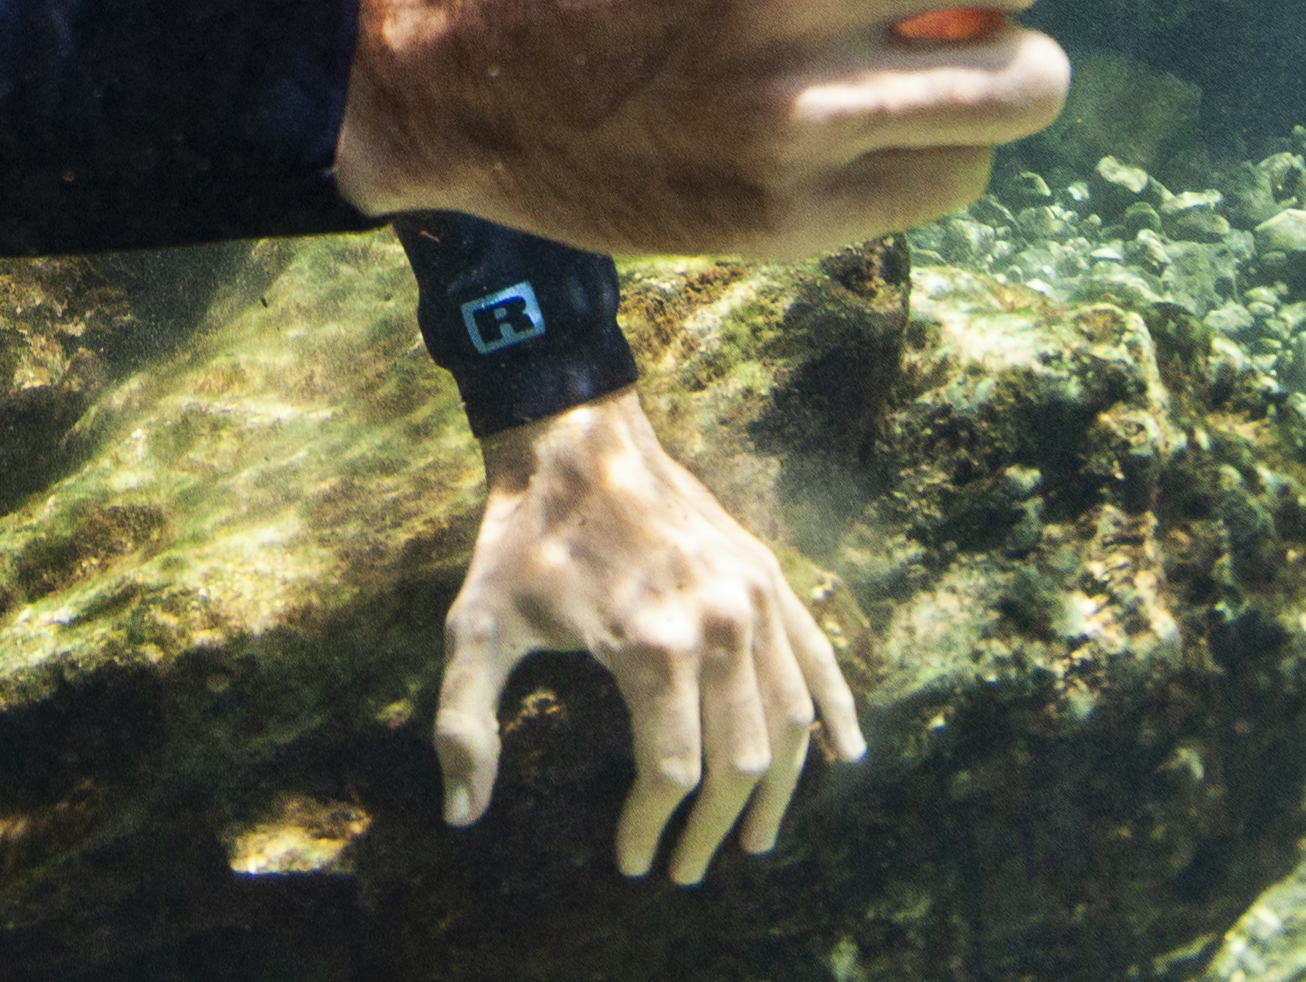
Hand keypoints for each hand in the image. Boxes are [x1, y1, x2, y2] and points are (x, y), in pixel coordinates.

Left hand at [439, 385, 859, 882]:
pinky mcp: (769, 578)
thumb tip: (460, 811)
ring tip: (755, 836)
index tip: (631, 862)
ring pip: (789, 723)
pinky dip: (838, 713)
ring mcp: (754, 600)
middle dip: (714, 829)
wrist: (575, 435)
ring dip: (779, 792)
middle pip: (737, 762)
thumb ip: (465, 721)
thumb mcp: (475, 624)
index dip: (650, 828)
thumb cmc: (522, 537)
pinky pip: (820, 659)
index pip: (671, 773)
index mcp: (651, 646)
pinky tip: (846, 755)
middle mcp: (718, 626)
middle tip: (689, 869)